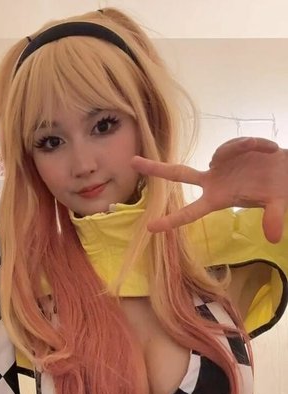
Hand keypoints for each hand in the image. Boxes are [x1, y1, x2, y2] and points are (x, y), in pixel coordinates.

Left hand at [131, 137, 287, 242]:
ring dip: (246, 148)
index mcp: (217, 200)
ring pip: (221, 152)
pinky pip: (235, 144)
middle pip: (179, 174)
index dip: (171, 221)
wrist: (285, 171)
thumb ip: (274, 217)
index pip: (190, 213)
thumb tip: (275, 237)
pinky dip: (254, 144)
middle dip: (156, 169)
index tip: (150, 228)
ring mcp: (217, 165)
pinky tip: (269, 148)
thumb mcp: (276, 203)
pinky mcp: (226, 150)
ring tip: (269, 151)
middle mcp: (212, 182)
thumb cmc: (277, 190)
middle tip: (133, 162)